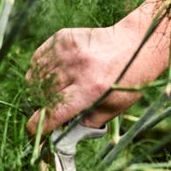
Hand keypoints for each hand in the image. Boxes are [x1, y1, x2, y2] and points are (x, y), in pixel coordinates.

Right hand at [25, 19, 156, 140]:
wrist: (138, 43)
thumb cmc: (129, 80)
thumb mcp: (115, 107)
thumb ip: (88, 121)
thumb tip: (64, 131)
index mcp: (91, 90)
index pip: (54, 113)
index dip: (38, 126)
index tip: (33, 133)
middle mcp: (78, 69)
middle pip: (42, 95)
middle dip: (41, 107)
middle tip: (48, 108)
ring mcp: (68, 51)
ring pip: (35, 77)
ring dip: (38, 89)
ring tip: (51, 91)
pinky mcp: (63, 38)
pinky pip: (38, 59)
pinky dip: (39, 70)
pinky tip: (51, 74)